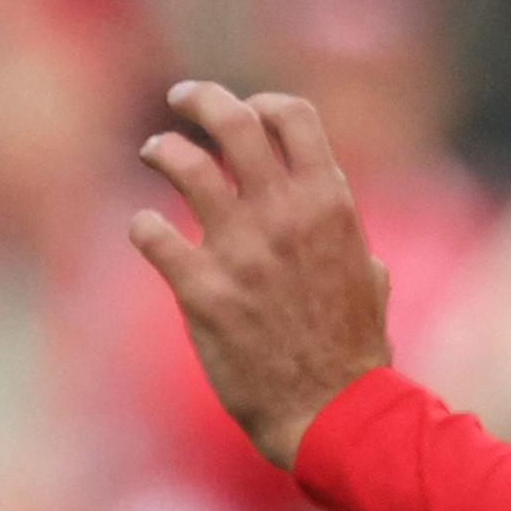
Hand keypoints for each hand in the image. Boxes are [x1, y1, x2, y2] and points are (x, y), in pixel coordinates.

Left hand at [128, 82, 393, 469]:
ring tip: (154, 152)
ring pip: (183, 162)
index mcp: (330, 207)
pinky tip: (147, 232)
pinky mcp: (201, 289)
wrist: (332, 413)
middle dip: (199, 98)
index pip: (292, 116)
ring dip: (161, 148)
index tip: (245, 108)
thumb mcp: (368, 274)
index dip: (261, 102)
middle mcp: (284, 217)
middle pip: (232, 121)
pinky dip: (141, 224)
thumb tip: (329, 203)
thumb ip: (343, 230)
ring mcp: (241, 251)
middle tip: (180, 98)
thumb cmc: (353, 348)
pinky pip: (150, 231)